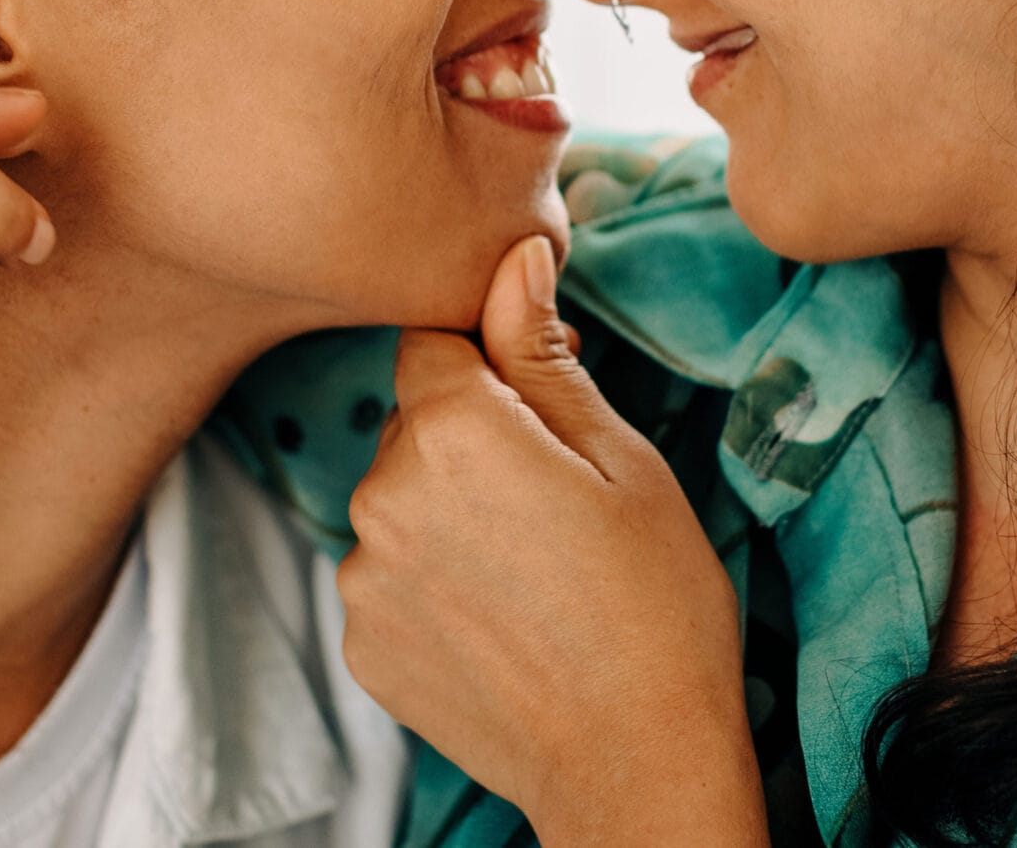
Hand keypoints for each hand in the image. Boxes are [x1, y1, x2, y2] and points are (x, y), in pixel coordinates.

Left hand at [336, 239, 766, 847]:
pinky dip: (432, 581)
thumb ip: (540, 352)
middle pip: (413, 421)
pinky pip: (390, 573)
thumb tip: (515, 251)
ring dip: (447, 511)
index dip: (491, 360)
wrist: (636, 764)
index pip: (433, 339)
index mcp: (450, 428)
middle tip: (556, 500)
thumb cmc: (655, 605)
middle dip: (470, 437)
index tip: (542, 402)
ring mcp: (363, 576)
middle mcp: (382, 493)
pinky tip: (501, 616)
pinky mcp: (360, 642)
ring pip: (400, 498)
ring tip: (534, 570)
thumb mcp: (619, 458)